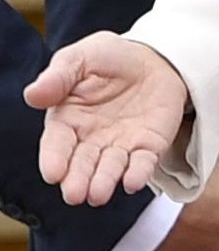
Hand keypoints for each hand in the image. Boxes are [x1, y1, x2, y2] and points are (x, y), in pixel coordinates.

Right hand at [24, 32, 188, 205]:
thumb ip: (59, 75)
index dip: (54, 159)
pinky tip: (132, 182)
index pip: (57, 144)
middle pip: (82, 164)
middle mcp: (92, 139)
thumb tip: (32, 95)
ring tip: (98, 194)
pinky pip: (143, 163)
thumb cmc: (109, 58)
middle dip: (78, 179)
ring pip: (110, 169)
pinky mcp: (149, 146)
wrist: (153, 56)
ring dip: (104, 182)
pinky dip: (138, 173)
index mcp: (68, 120)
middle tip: (75, 194)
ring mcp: (121, 145)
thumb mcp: (81, 57)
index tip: (53, 173)